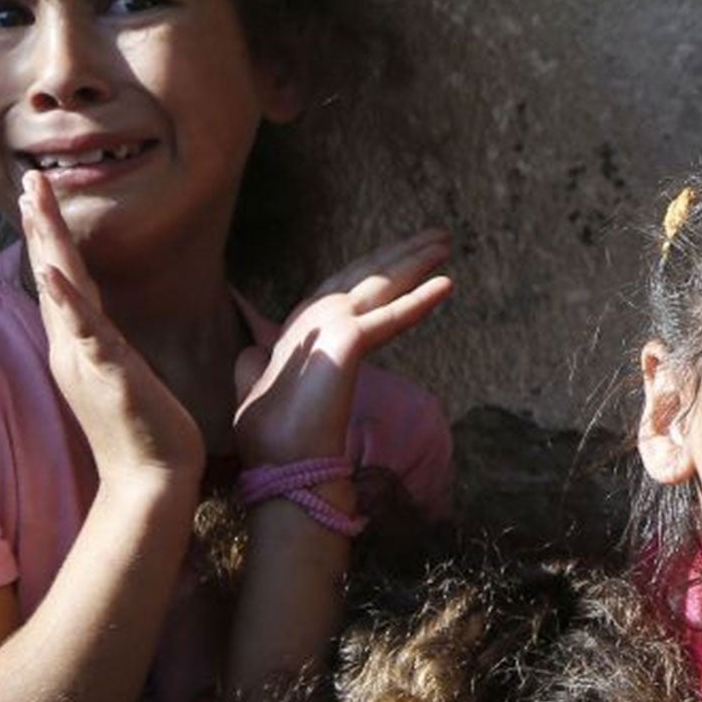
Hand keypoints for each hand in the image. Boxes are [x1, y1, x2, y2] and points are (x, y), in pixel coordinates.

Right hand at [19, 171, 203, 485]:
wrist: (150, 481)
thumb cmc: (144, 434)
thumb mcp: (123, 377)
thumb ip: (109, 349)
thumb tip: (108, 332)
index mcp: (79, 346)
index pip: (60, 282)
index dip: (48, 238)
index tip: (37, 198)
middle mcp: (73, 348)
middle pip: (53, 274)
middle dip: (41, 224)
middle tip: (29, 178)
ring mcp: (86, 359)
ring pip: (62, 290)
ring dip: (48, 242)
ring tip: (33, 201)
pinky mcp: (106, 373)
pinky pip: (84, 330)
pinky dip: (65, 298)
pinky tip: (51, 268)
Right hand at [233, 228, 452, 465]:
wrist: (282, 465)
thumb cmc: (272, 437)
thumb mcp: (256, 391)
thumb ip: (256, 368)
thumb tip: (253, 356)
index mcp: (297, 329)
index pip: (341, 287)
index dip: (372, 269)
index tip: (401, 256)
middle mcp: (312, 317)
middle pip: (364, 274)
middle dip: (400, 253)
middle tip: (436, 236)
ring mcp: (328, 324)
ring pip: (380, 284)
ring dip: (414, 261)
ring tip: (445, 241)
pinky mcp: (347, 340)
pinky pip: (393, 316)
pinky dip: (421, 300)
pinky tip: (448, 283)